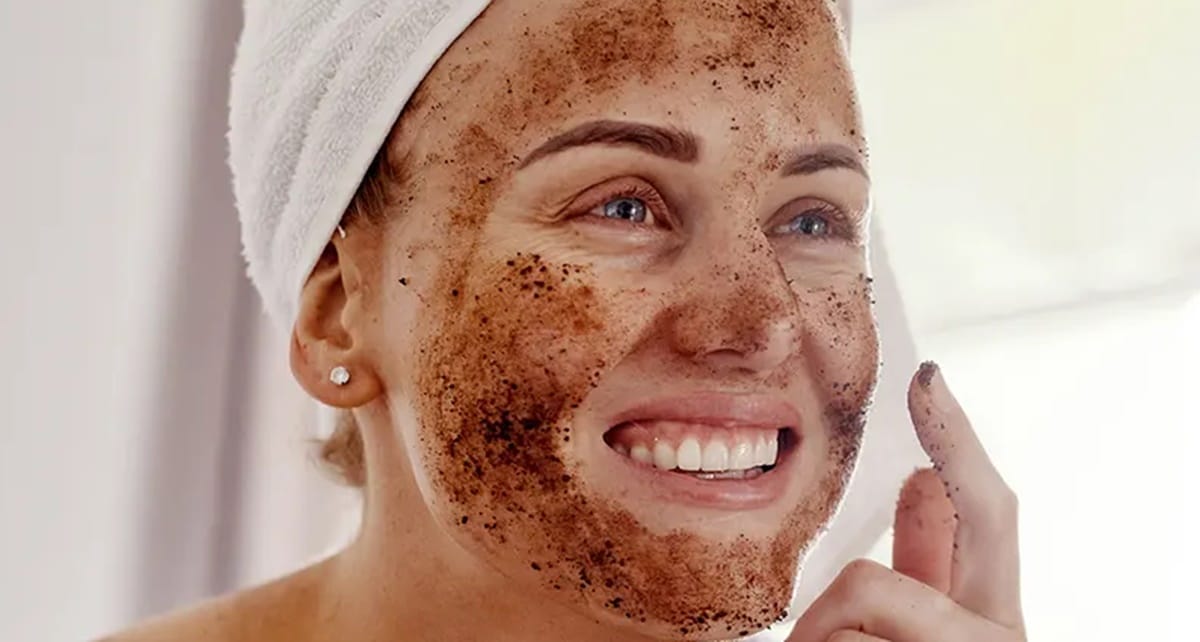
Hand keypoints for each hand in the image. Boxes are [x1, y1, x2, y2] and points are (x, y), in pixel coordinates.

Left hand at [787, 363, 1025, 641]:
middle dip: (830, 607)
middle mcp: (994, 638)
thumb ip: (923, 561)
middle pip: (867, 582)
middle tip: (822, 640)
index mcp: (993, 617)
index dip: (955, 442)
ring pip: (837, 628)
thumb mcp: (921, 627)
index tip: (927, 378)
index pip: (985, 513)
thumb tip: (920, 476)